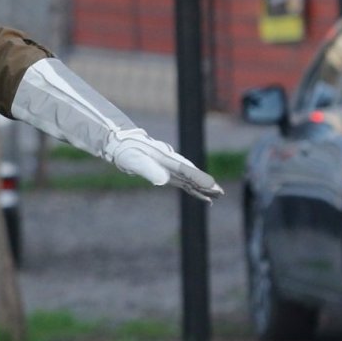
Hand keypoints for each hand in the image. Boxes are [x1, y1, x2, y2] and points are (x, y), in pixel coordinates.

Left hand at [104, 128, 222, 201]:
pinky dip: (194, 189)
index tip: (210, 185)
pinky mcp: (167, 173)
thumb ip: (148, 169)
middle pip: (192, 174)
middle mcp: (172, 163)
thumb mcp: (135, 161)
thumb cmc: (128, 152)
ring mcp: (170, 168)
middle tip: (220, 192)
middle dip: (205, 184)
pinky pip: (184, 182)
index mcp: (166, 159)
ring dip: (202, 187)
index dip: (198, 178)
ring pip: (190, 179)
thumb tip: (162, 181)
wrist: (121, 145)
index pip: (185, 170)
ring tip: (217, 195)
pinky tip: (202, 195)